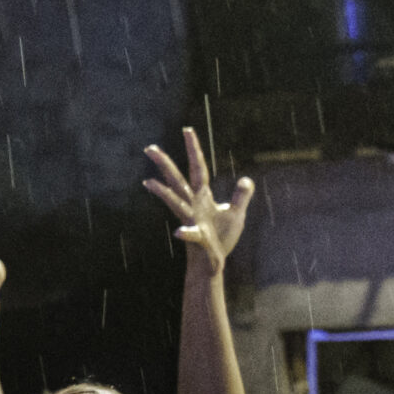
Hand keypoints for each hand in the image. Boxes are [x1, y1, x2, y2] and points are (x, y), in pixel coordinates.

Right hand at [143, 127, 253, 269]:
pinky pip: (192, 234)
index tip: (187, 130)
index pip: (197, 168)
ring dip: (162, 192)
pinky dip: (187, 233)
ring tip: (148, 182)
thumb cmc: (221, 239)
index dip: (193, 149)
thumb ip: (241, 196)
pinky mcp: (198, 237)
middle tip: (149, 148)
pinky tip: (181, 232)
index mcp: (202, 197)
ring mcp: (192, 220)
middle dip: (164, 164)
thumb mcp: (236, 214)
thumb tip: (246, 179)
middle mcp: (192, 205)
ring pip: (174, 202)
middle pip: (176, 179)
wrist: (211, 263)